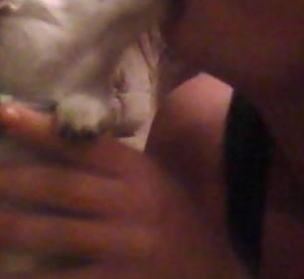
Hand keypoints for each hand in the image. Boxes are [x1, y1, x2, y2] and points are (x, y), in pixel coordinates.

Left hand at [0, 103, 248, 278]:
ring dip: (13, 228)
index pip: (84, 146)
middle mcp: (133, 202)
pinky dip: (33, 277)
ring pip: (57, 233)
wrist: (210, 265)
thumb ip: (115, 168)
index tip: (3, 113)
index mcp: (139, 172)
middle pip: (63, 187)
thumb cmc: (173, 217)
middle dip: (15, 180)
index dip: (42, 130)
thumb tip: (59, 147)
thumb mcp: (153, 182)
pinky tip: (10, 272)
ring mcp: (127, 244)